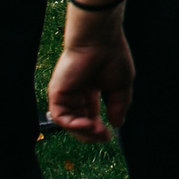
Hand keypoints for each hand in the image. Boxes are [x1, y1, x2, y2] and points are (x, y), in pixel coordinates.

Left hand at [47, 27, 133, 143]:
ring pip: (68, 123)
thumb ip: (118, 106)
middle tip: (104, 137)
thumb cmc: (112, 56)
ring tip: (98, 132)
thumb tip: (117, 124)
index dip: (98, 128)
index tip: (110, 135)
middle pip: (78, 122)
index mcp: (89, 90)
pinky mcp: (57, 93)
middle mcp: (75, 94)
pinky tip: (89, 125)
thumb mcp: (121, 86)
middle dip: (91, 134)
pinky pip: (61, 117)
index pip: (90, 115)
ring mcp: (65, 94)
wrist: (100, 40)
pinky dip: (73, 125)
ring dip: (83, 132)